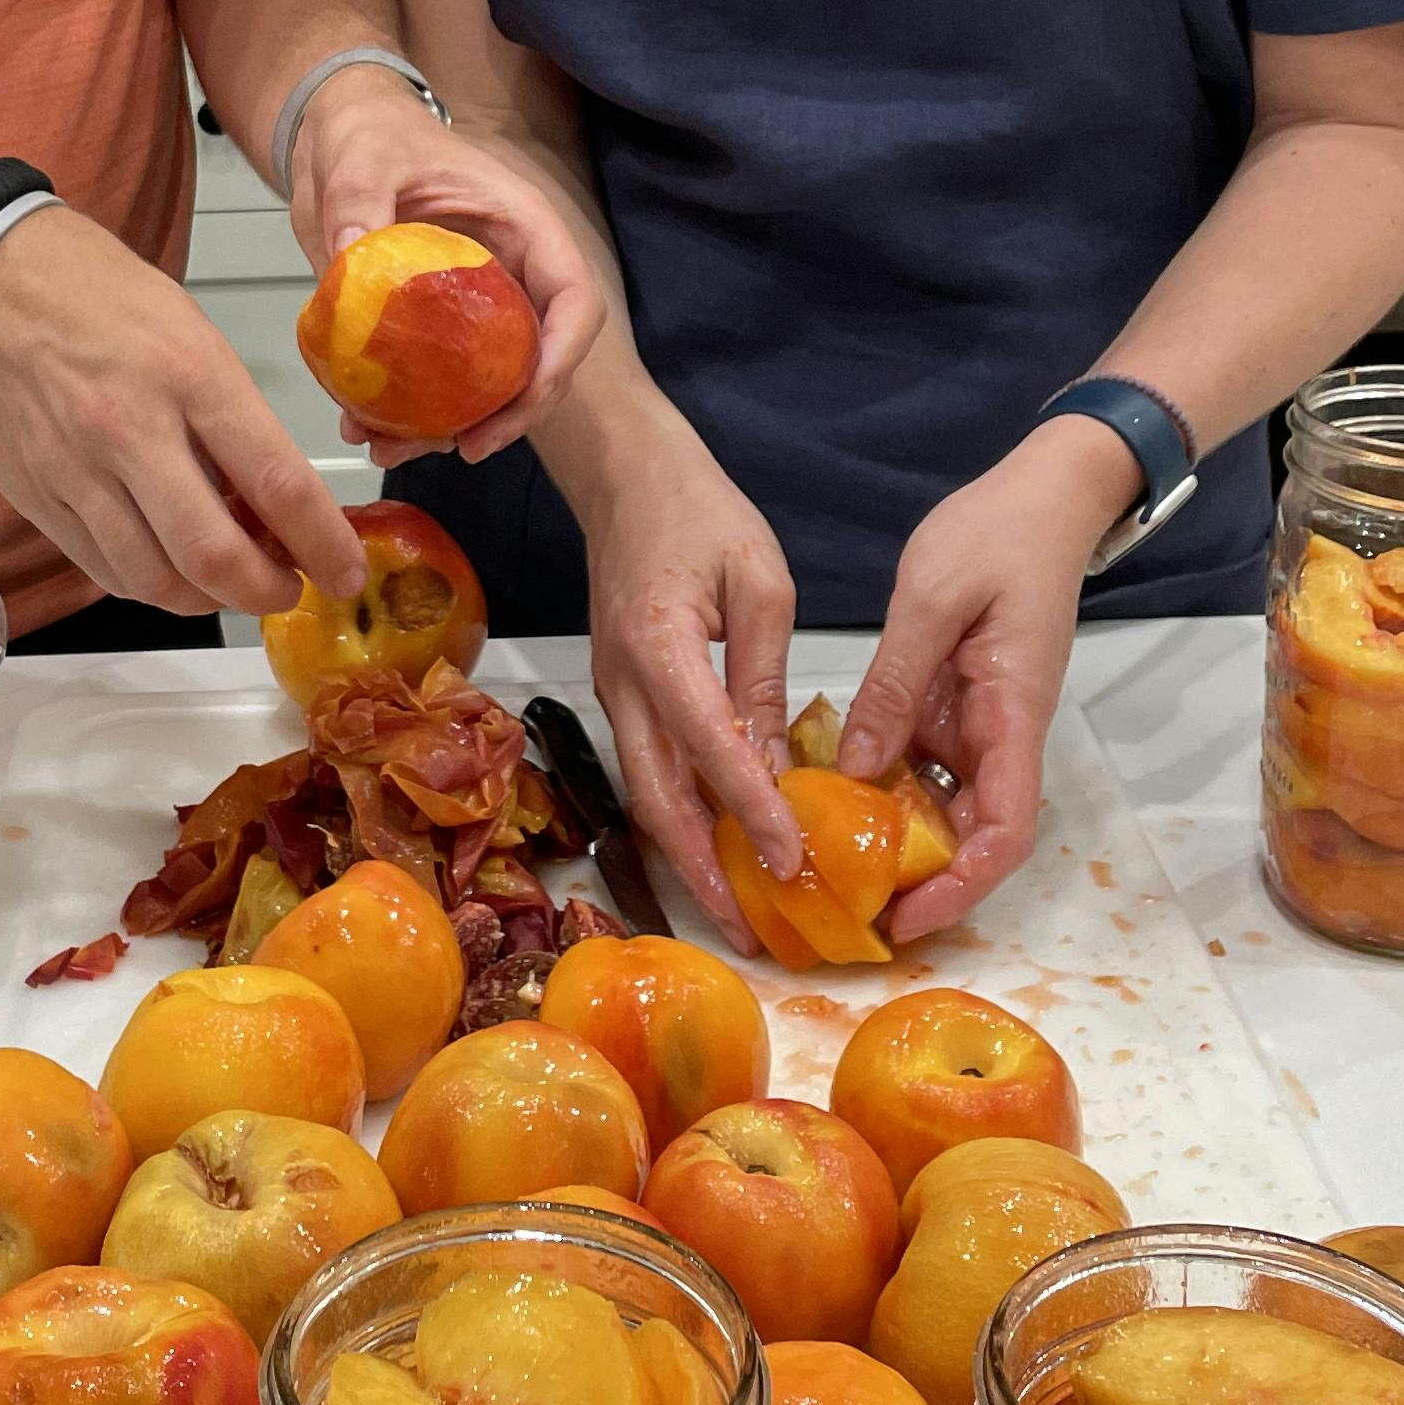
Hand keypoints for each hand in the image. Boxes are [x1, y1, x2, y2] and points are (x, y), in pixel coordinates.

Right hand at [0, 207, 366, 616]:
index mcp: (189, 375)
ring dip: (206, 599)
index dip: (324, 545)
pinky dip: (148, 583)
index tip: (347, 573)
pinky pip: (103, 568)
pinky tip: (168, 566)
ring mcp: (76, 470)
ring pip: (155, 580)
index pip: (277, 483)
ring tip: (228, 580)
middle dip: (265, 592)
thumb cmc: (93, 290)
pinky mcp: (34, 496)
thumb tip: (273, 497)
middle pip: (213, 557)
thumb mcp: (189, 331)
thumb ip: (231, 416)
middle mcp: (132, 431)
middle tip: (286, 587)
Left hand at [287, 72, 609, 463]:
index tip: (523, 399)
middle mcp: (507, 276)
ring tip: (388, 449)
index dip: (561, 357)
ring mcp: (469, 307)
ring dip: (445, 428)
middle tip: (463, 449)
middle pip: (535, 360)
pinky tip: (360, 427)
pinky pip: (432, 381)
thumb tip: (347, 252)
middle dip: (507, 415)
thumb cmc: (369, 133)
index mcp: (521, 230)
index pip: (573, 301)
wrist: (331, 138)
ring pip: (483, 384)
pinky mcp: (427, 327)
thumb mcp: (363, 158)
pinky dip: (404, 413)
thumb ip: (359, 200)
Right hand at [576, 418, 805, 948]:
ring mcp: (613, 691)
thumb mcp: (759, 580)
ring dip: (687, 856)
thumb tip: (776, 759)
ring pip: (643, 794)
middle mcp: (623, 682)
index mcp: (660, 646)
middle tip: (750, 930)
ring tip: (737, 910)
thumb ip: (763, 673)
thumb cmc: (697, 510)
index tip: (790, 860)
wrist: (626, 474)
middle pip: (654, 799)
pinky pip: (647, 768)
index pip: (710, 748)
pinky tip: (720, 845)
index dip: (751, 811)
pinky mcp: (620, 692)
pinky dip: (680, 816)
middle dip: (700, 872)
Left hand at [834, 423, 1140, 936]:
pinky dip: (887, 785)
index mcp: (1012, 715)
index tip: (910, 917)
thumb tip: (854, 769)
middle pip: (975, 835)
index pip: (1005, 830)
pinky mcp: (960, 702)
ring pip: (946, 803)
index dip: (963, 886)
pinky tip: (830, 794)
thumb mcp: (932, 600)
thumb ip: (893, 685)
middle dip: (923, 882)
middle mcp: (1003, 732)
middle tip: (848, 907)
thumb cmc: (998, 535)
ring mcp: (981, 720)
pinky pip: (926, 760)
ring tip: (828, 865)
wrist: (1043, 493)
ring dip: (900, 839)